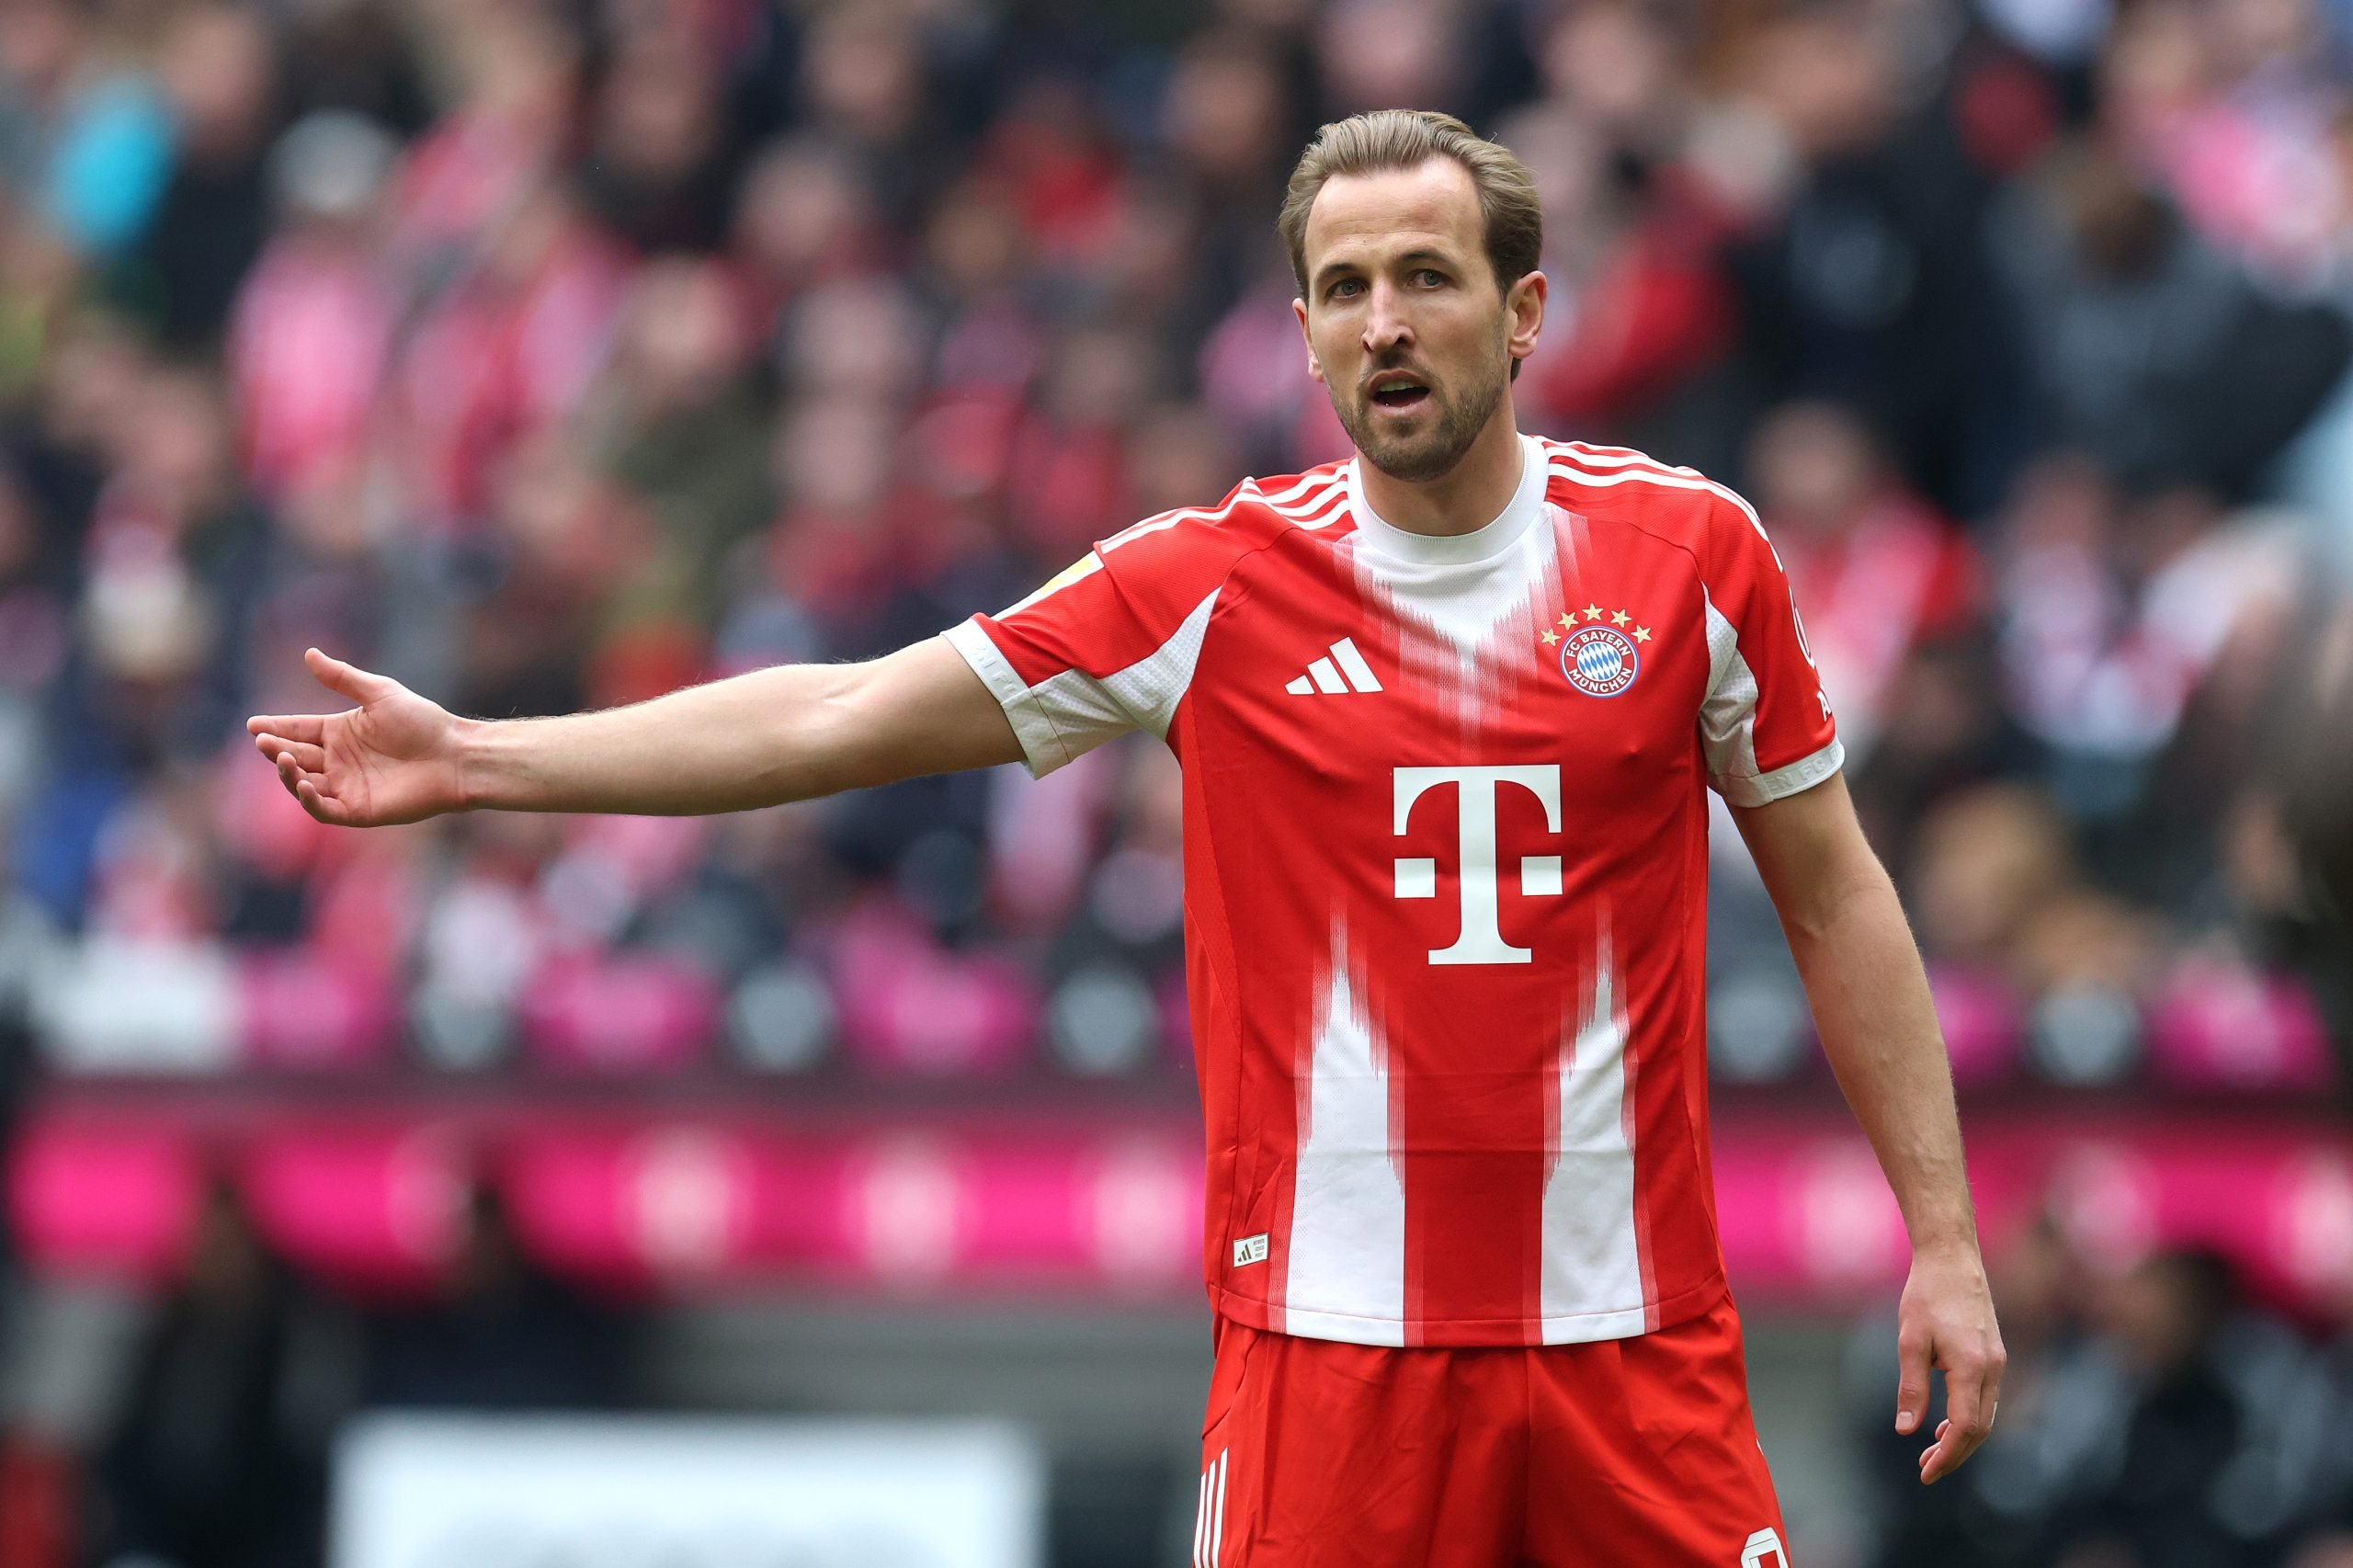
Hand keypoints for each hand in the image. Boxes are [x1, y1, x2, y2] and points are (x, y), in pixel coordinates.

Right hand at [246, 648, 473, 826]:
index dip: (275, 728)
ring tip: (284, 758)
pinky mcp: (358, 810)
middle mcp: (338, 761)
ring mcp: (346, 786)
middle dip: (276, 749)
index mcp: (339, 733)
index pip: (298, 730)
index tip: (254, 724)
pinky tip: (303, 784)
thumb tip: (308, 654)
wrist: (455, 755)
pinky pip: (325, 809)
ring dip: (288, 774)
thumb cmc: (423, 722)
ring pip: (303, 784)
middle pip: (296, 756)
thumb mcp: (379, 693)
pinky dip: (309, 800)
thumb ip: (342, 678)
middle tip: (264, 741)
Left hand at [1895, 1239, 2005, 1484]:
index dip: (1947, 1455)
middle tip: (1925, 1470)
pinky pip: (1986, 1399)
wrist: (1952, 1259)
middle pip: (1980, 1429)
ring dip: (1962, 1438)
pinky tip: (1945, 1423)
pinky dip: (1969, 1418)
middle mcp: (1994, 1368)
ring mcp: (1999, 1362)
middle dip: (1954, 1454)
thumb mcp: (1910, 1341)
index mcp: (1972, 1366)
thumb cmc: (1927, 1296)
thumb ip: (1911, 1387)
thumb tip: (1906, 1430)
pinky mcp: (1995, 1355)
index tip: (1925, 1473)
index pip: (1965, 1427)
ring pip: (1986, 1416)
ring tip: (1932, 1452)